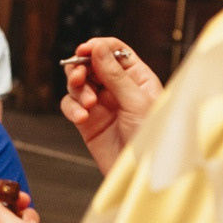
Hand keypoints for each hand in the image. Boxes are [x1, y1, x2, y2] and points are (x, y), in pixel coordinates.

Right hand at [60, 38, 162, 173]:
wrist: (143, 174)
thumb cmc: (152, 139)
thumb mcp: (136, 102)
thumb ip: (114, 74)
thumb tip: (97, 48)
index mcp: (136, 78)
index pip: (113, 51)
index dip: (97, 47)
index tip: (84, 51)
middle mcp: (117, 88)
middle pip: (90, 64)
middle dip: (81, 68)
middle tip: (79, 78)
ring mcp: (101, 105)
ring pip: (77, 84)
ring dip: (78, 90)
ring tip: (87, 104)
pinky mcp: (87, 122)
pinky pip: (71, 106)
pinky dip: (72, 109)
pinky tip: (82, 117)